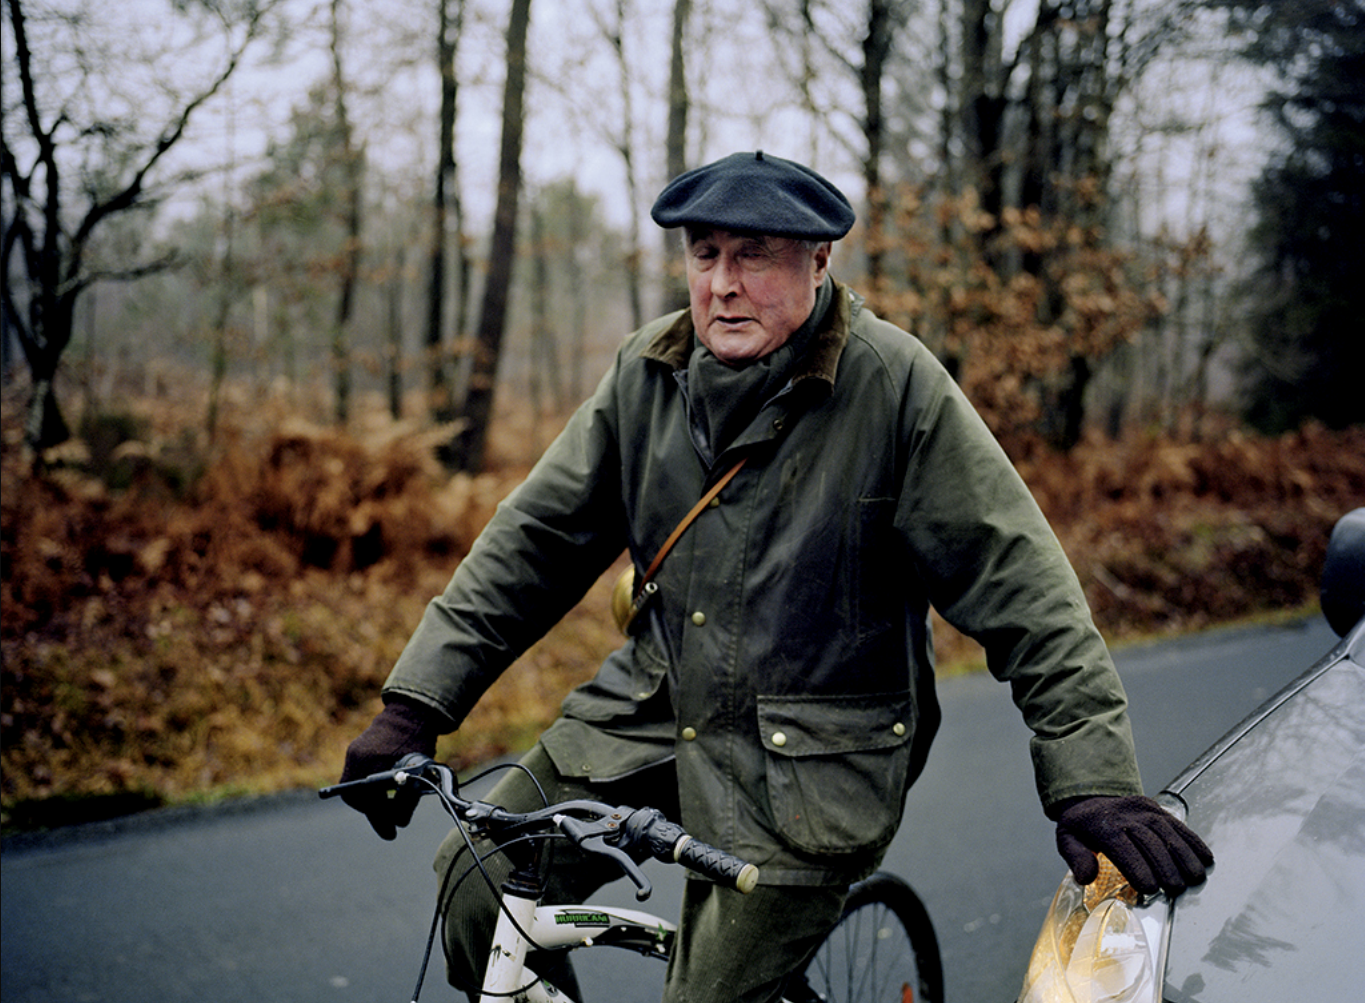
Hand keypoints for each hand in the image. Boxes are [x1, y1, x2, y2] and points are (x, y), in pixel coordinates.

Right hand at [340, 699, 440, 839]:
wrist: (412, 710)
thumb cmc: (419, 739)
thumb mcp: (420, 771)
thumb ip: (409, 796)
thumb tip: (399, 821)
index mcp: (373, 762)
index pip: (370, 801)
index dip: (380, 820)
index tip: (391, 833)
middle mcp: (358, 758)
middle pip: (357, 798)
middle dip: (373, 813)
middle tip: (389, 823)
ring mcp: (353, 753)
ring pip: (354, 789)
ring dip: (370, 802)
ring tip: (388, 809)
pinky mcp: (355, 751)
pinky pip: (356, 777)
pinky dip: (368, 789)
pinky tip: (383, 793)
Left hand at [1052, 795, 1213, 896]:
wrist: (1091, 798)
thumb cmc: (1081, 826)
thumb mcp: (1066, 839)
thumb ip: (1075, 857)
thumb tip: (1085, 876)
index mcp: (1102, 825)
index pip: (1122, 847)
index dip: (1137, 867)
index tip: (1150, 889)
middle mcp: (1126, 815)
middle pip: (1149, 840)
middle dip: (1164, 865)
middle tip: (1177, 888)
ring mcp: (1144, 810)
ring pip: (1167, 831)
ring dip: (1184, 855)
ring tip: (1195, 877)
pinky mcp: (1157, 808)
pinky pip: (1177, 824)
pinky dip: (1193, 840)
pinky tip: (1205, 857)